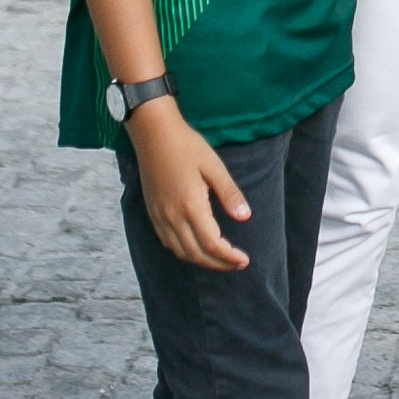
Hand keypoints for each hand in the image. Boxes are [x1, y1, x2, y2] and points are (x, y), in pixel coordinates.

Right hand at [126, 104, 251, 270]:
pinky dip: (185, 252)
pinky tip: (196, 248)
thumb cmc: (187, 146)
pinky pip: (168, 244)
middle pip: (196, 254)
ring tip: (221, 259)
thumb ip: (229, 193)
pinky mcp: (152, 214)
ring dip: (202, 261)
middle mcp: (173, 218)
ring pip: (181, 252)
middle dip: (218, 263)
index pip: (212, 244)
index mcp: (191, 206)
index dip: (229, 257)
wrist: (154, 135)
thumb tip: (245, 217)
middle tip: (237, 264)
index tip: (244, 260)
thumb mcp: (214, 166)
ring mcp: (160, 218)